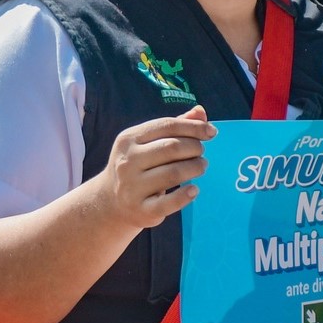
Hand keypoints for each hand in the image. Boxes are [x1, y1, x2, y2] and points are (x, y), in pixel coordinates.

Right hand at [95, 107, 215, 231]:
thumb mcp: (146, 144)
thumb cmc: (137, 167)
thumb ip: (173, 128)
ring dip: (195, 168)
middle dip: (195, 148)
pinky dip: (186, 195)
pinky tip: (194, 190)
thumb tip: (200, 112)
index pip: (167, 126)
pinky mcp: (141, 210)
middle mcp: (127, 161)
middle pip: (172, 148)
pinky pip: (169, 202)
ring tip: (200, 167)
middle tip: (201, 154)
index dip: (193, 127)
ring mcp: (132, 187)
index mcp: (128, 139)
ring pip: (174, 173)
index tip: (211, 132)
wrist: (111, 202)